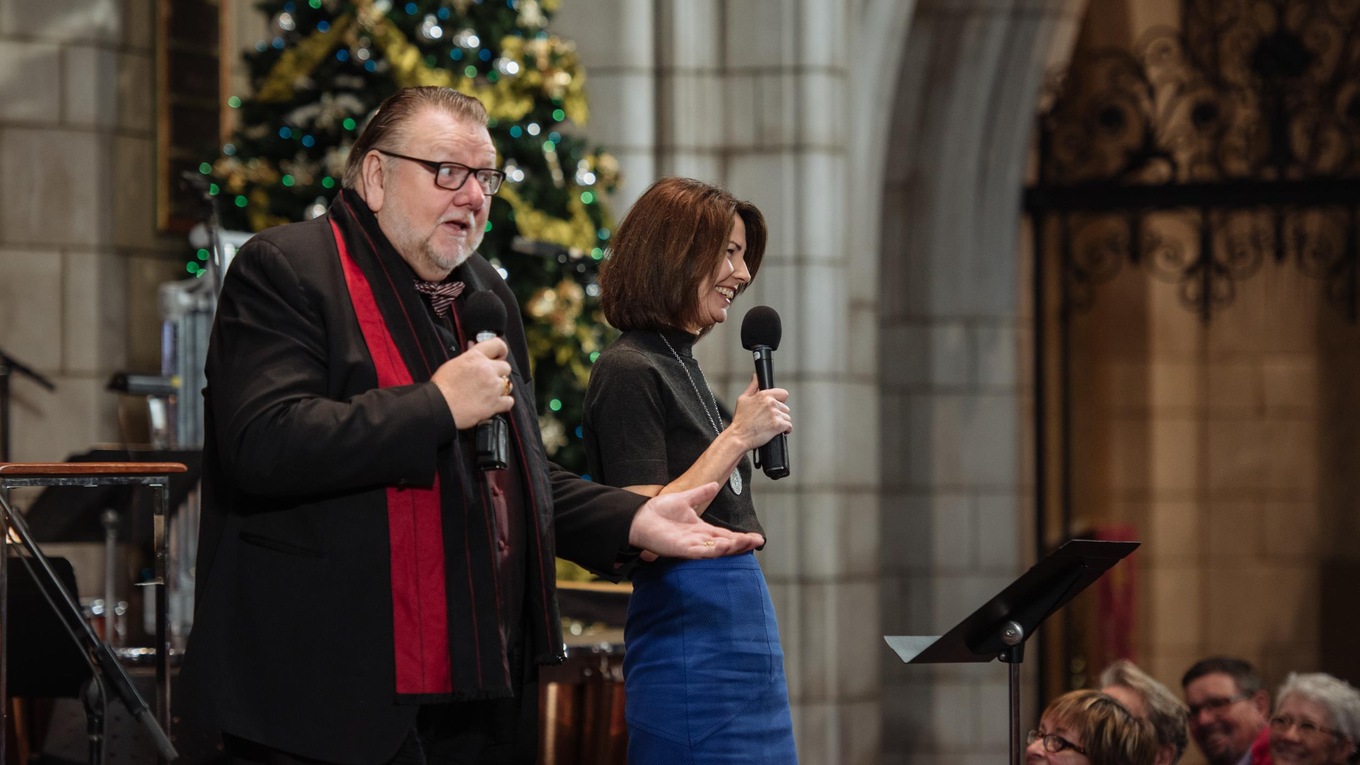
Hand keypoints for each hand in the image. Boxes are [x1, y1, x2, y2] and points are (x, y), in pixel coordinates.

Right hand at [431, 337, 513, 428]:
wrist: (439, 406)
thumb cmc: (442, 386)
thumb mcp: (453, 363)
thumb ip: (468, 356)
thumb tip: (474, 347)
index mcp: (476, 357)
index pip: (498, 344)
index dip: (501, 350)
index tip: (499, 356)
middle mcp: (487, 370)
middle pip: (506, 367)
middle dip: (499, 372)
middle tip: (489, 378)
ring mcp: (493, 387)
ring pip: (508, 384)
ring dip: (500, 388)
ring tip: (489, 392)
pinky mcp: (495, 403)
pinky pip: (509, 401)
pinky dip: (504, 403)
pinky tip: (495, 403)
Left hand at [627, 483, 764, 559]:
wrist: (638, 517)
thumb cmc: (657, 511)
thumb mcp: (684, 499)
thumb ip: (700, 494)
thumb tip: (714, 484)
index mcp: (699, 529)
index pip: (725, 534)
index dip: (740, 536)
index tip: (757, 537)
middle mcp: (697, 540)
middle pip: (724, 544)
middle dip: (741, 543)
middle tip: (757, 542)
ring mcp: (690, 546)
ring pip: (715, 549)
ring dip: (731, 547)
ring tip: (745, 543)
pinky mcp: (680, 549)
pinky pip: (699, 551)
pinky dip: (712, 550)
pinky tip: (723, 546)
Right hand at [729, 375, 791, 450]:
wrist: (738, 436)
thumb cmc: (740, 420)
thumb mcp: (743, 399)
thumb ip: (752, 386)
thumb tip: (755, 376)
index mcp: (764, 395)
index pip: (783, 394)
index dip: (780, 401)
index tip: (775, 407)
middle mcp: (771, 403)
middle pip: (785, 407)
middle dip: (779, 413)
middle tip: (768, 419)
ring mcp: (775, 414)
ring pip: (787, 417)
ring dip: (781, 422)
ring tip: (770, 426)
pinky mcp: (778, 425)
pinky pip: (789, 426)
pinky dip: (785, 430)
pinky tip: (777, 432)